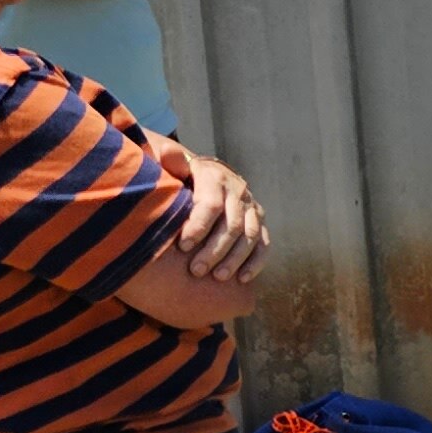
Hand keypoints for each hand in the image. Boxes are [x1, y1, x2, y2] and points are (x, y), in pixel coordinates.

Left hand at [167, 149, 267, 281]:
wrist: (202, 175)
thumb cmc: (178, 177)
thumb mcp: (171, 165)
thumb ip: (169, 162)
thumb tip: (168, 153)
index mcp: (214, 177)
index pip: (211, 204)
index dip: (198, 227)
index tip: (182, 247)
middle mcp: (238, 190)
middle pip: (231, 224)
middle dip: (214, 250)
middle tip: (196, 271)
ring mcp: (251, 207)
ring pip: (250, 236)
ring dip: (235, 259)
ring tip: (217, 277)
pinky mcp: (259, 222)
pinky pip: (263, 244)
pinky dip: (256, 262)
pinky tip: (242, 279)